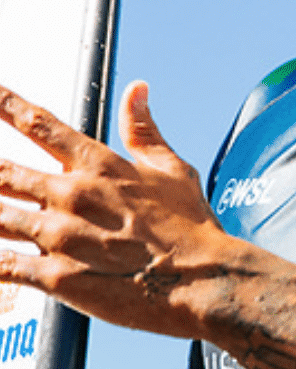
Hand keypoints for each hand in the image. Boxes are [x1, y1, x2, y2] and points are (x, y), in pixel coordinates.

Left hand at [0, 81, 237, 338]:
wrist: (202, 280)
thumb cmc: (191, 226)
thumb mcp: (173, 169)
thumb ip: (144, 130)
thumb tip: (137, 89)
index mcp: (99, 166)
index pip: (41, 125)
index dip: (7, 105)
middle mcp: (71, 196)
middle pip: (4, 173)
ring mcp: (58, 236)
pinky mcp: (54, 276)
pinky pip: (3, 266)